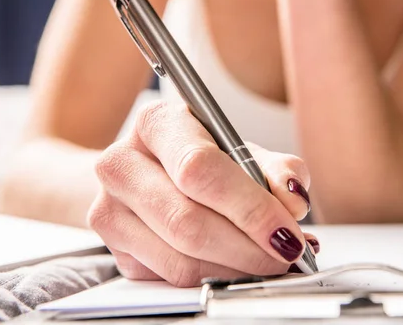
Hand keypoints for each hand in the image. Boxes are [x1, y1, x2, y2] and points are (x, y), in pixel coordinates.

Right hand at [88, 101, 317, 286]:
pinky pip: (170, 277)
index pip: (199, 168)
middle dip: (248, 247)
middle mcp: (122, 164)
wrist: (147, 172)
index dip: (248, 206)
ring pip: (180, 258)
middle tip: (285, 255)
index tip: (286, 231)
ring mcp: (108, 209)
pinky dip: (214, 278)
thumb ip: (275, 169)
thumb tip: (293, 201)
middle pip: (187, 220)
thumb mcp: (240, 150)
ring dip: (236, 269)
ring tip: (268, 262)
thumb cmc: (197, 157)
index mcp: (156, 124)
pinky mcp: (113, 248)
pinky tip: (236, 266)